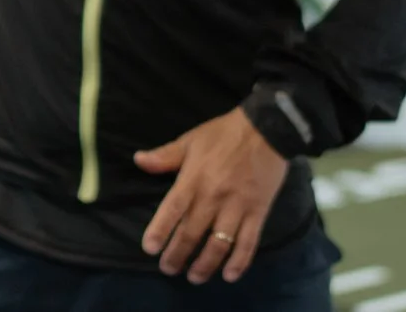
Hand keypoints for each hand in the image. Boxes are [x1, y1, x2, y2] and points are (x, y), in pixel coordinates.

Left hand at [136, 107, 291, 283]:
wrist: (266, 128)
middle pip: (192, 234)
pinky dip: (239, 262)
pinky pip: (248, 243)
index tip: (150, 249)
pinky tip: (229, 275)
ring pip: (218, 245)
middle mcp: (213, 197)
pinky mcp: (258, 212)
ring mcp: (237, 207)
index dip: (159, 231)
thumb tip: (139, 160)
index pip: (172, 210)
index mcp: (194, 179)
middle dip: (177, 256)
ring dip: (204, 265)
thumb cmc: (224, 133)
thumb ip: (166, 155)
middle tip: (169, 269)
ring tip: (194, 277)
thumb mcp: (191, 139)